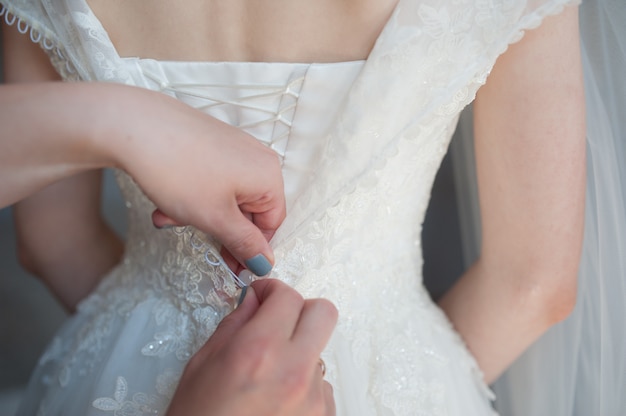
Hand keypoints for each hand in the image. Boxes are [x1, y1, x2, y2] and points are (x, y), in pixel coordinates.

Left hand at [102, 86, 285, 274]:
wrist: (132, 124)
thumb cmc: (178, 169)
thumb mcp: (215, 218)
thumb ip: (244, 244)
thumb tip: (265, 263)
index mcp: (268, 175)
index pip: (271, 223)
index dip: (251, 250)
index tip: (231, 267)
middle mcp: (255, 157)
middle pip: (247, 210)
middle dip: (216, 229)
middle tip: (192, 238)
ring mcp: (232, 147)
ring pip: (224, 197)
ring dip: (198, 214)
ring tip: (166, 216)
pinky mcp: (210, 142)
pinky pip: (211, 179)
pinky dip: (191, 195)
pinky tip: (164, 200)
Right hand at [166, 279, 337, 415]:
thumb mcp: (202, 365)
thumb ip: (235, 325)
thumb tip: (255, 301)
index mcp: (259, 351)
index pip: (287, 296)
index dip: (272, 290)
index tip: (263, 296)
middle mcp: (294, 371)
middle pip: (324, 313)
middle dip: (301, 310)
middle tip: (278, 323)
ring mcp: (313, 399)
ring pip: (321, 352)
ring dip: (300, 354)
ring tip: (269, 379)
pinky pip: (322, 386)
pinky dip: (303, 387)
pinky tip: (276, 405)